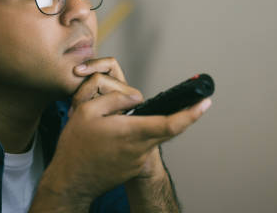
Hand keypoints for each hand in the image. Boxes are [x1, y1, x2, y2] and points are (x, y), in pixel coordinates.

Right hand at [34, 58, 211, 205]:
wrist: (70, 181)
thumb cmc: (76, 146)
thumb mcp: (86, 111)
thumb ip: (114, 98)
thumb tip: (136, 96)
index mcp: (132, 132)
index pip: (171, 124)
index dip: (191, 114)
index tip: (205, 103)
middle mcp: (140, 148)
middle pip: (164, 128)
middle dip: (171, 115)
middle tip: (168, 105)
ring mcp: (138, 161)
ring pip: (148, 136)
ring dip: (138, 128)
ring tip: (108, 129)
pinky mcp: (133, 168)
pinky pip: (138, 147)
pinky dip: (129, 139)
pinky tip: (108, 140)